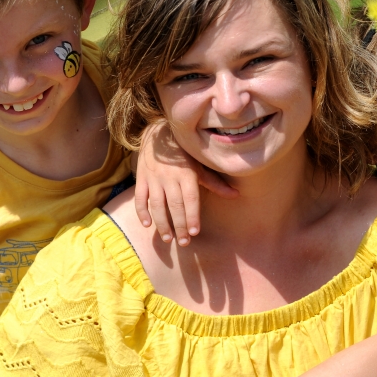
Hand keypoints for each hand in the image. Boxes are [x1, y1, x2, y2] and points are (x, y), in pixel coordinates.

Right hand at [135, 122, 236, 245]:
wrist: (158, 134)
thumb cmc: (184, 154)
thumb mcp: (200, 166)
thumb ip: (215, 183)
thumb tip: (236, 195)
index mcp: (186, 174)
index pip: (190, 198)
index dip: (192, 215)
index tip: (195, 232)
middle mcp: (169, 177)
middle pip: (174, 205)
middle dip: (179, 225)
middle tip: (184, 243)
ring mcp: (154, 178)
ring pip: (156, 204)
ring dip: (162, 223)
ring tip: (168, 239)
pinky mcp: (141, 178)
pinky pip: (140, 198)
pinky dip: (142, 212)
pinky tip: (147, 225)